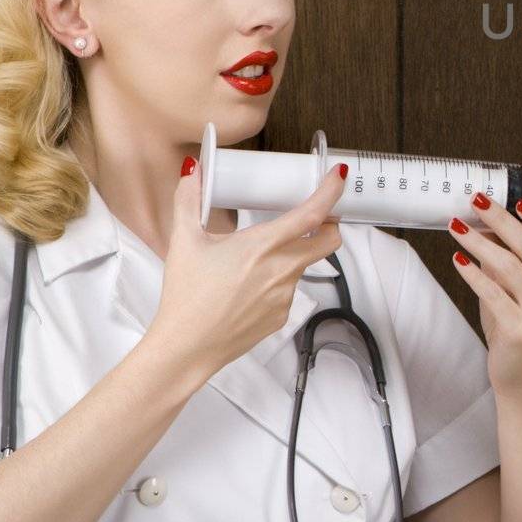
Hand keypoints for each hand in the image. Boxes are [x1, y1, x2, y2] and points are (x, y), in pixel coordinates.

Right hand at [149, 158, 345, 377]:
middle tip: (315, 216)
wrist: (185, 349)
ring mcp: (286, 296)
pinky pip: (289, 292)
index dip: (331, 192)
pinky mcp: (282, 316)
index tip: (338, 176)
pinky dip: (277, 283)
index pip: (312, 213)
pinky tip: (248, 288)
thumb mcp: (184, 241)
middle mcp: (282, 270)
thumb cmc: (185, 297)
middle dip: (329, 225)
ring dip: (292, 256)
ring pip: (303, 267)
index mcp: (262, 246)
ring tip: (254, 260)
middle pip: (328, 242)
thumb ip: (188, 201)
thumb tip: (192, 172)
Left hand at [448, 193, 521, 400]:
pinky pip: (492, 293)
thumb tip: (481, 225)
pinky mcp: (517, 328)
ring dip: (478, 242)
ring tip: (457, 227)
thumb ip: (504, 260)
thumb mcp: (516, 290)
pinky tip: (458, 260)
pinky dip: (472, 273)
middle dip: (501, 219)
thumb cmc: (518, 327)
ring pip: (508, 265)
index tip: (521, 200)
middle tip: (477, 202)